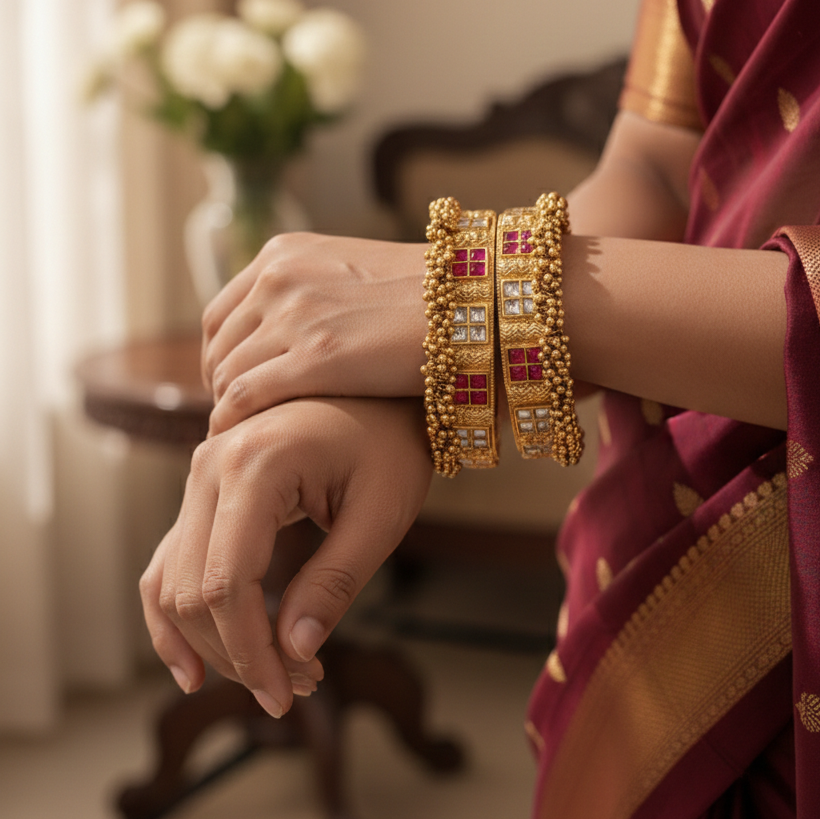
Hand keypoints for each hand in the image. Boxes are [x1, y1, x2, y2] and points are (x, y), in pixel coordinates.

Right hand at [140, 397, 431, 716]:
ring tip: (272, 679)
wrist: (379, 385)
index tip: (290, 693)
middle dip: (238, 654)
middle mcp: (210, 465)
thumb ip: (336, 582)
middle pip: (192, 591)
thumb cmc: (390, 444)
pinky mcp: (204, 488)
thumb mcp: (381, 513)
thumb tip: (293, 654)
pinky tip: (194, 668)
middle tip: (298, 688)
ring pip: (174, 583)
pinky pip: (170, 561)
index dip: (251, 651)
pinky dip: (175, 616)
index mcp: (254, 465)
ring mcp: (200, 474)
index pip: (226, 584)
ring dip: (213, 643)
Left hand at [202, 233, 426, 435]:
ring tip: (241, 437)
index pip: (222, 314)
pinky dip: (232, 421)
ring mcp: (295, 316)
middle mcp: (280, 278)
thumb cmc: (426, 294)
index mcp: (284, 254)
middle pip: (219, 345)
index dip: (218, 356)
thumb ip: (313, 290)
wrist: (472, 300)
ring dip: (226, 410)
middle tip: (234, 419)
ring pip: (228, 373)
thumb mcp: (352, 271)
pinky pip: (245, 396)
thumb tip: (292, 326)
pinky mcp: (315, 358)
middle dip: (219, 386)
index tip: (229, 386)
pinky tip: (240, 439)